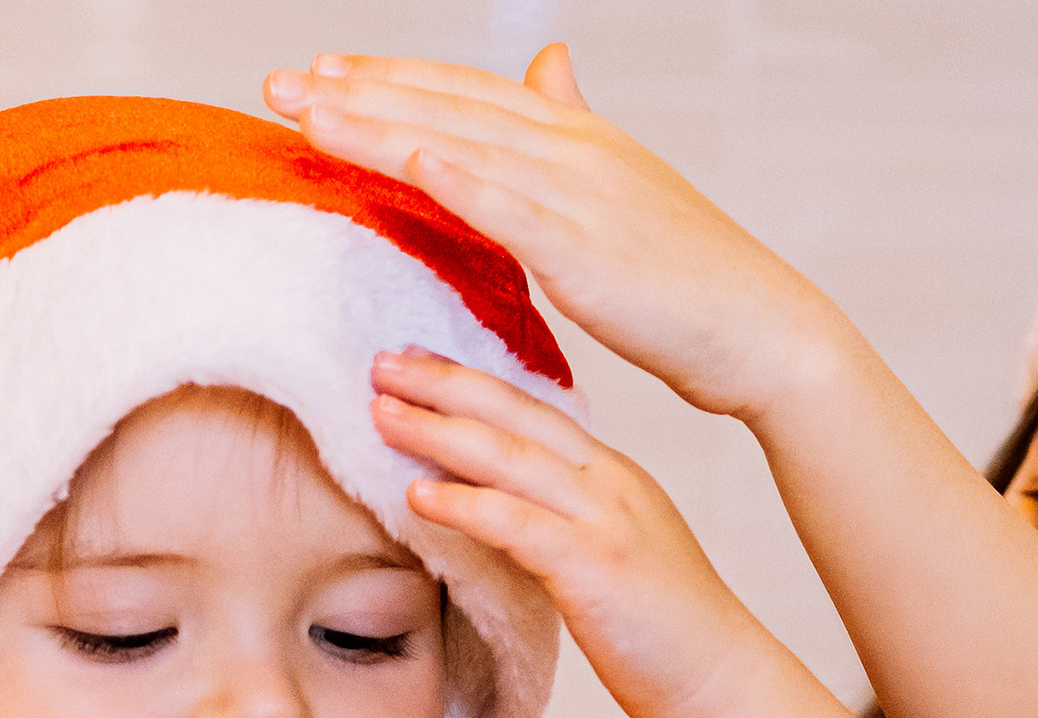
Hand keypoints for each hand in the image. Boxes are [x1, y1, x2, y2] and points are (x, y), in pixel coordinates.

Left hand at [263, 47, 844, 420]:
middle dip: (359, 92)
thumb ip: (574, 127)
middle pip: (447, 107)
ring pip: (461, 145)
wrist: (758, 329)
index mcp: (576, 137)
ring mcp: (580, 192)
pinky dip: (456, 176)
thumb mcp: (621, 189)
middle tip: (280, 85)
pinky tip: (406, 159)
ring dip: (381, 125)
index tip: (320, 72)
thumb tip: (551, 67)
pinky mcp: (586, 246)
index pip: (464, 93)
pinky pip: (509, 206)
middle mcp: (573, 148)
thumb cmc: (687, 280)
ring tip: (309, 114)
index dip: (389, 78)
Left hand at [371, 346, 776, 717]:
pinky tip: (417, 495)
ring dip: (439, 431)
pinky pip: (519, 524)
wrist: (724, 678)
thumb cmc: (663, 629)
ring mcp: (605, 521)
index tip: (414, 362)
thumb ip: (559, 521)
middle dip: (443, 384)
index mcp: (610, 474)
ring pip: (511, 456)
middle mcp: (608, 483)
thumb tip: (495, 510)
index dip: (469, 382)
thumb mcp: (609, 551)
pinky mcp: (597, 568)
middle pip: (515, 414)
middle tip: (380, 364)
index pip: (531, 410)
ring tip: (381, 415)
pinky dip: (465, 504)